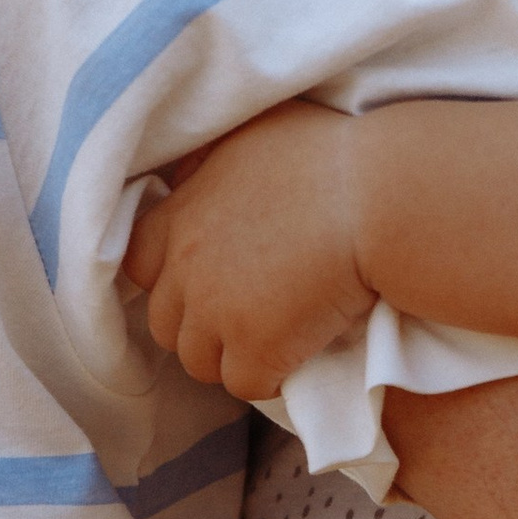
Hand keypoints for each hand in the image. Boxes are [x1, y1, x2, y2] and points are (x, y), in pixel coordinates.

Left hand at [123, 99, 375, 398]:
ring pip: (199, 362)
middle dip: (198, 325)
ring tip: (272, 340)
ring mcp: (217, 313)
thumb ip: (212, 159)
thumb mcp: (254, 132)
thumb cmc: (329, 153)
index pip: (138, 263)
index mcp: (182, 215)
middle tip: (243, 316)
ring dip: (230, 356)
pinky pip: (245, 385)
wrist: (379, 199)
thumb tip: (193, 172)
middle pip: (165, 323)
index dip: (168, 277)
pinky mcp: (256, 350)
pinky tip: (296, 359)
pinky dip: (269, 379)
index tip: (201, 278)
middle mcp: (187, 267)